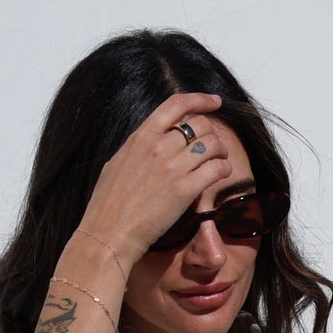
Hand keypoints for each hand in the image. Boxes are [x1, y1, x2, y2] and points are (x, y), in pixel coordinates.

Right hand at [78, 92, 232, 271]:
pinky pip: (216, 169)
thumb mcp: (117, 163)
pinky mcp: (184, 190)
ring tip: (221, 161)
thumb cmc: (108, 205)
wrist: (109, 233)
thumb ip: (137, 149)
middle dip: (212, 134)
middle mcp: (158, 146)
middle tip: (216, 148)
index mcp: (141, 136)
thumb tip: (148, 144)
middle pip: (199, 125)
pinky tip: (223, 175)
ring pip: (212, 144)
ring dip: (221, 151)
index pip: (176, 104)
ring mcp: (172, 167)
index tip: (215, 102)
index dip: (200, 99)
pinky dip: (224, 169)